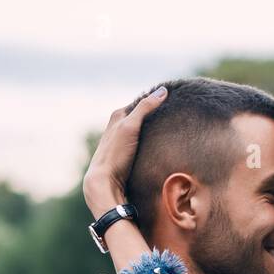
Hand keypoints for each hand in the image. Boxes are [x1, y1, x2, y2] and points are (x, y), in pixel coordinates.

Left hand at [83, 85, 168, 216]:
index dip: (152, 101)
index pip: (137, 104)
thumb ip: (145, 108)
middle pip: (136, 118)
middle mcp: (115, 130)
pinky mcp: (122, 160)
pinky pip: (137, 147)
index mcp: (116, 119)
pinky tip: (154, 150)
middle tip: (170, 115)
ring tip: (166, 131)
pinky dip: (146, 145)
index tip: (169, 99)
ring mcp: (119, 145)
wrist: (103, 184)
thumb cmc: (116, 154)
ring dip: (149, 132)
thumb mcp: (130, 126)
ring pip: (136, 133)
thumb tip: (163, 90)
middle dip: (151, 116)